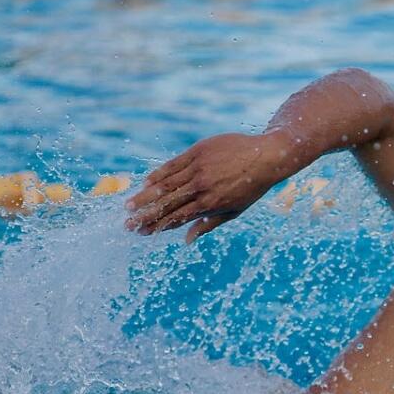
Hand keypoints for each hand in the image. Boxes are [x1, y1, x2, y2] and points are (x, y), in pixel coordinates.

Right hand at [125, 132, 289, 241]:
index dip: (157, 226)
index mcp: (210, 205)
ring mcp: (198, 169)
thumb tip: (186, 240)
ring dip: (145, 196)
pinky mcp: (197, 152)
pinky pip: (173, 165)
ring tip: (128, 206)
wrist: (266, 156)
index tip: (142, 233)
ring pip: (165, 185)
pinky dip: (158, 174)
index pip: (177, 218)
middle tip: (127, 224)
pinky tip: (145, 183)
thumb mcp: (233, 211)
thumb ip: (208, 224)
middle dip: (145, 215)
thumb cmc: (251, 187)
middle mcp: (201, 188)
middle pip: (167, 204)